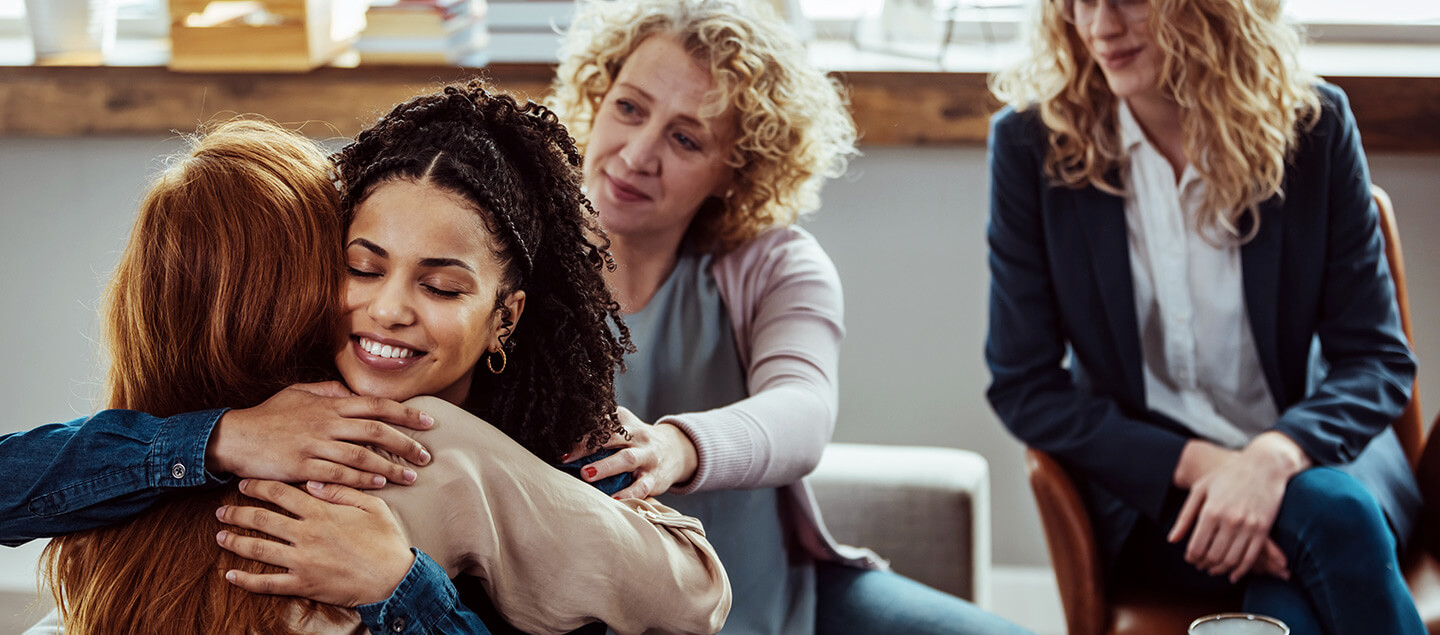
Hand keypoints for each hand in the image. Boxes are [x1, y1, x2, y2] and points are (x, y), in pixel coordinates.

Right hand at [206, 382, 433, 488]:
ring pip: (362, 456)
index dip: (406, 413)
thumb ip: (328, 390)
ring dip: (389, 467)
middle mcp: (326, 422)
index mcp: (330, 404)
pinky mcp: (302, 467)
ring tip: (410, 477)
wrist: (235, 437)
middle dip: (406, 444)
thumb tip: (352, 391)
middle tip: (426, 456)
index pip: (377, 405)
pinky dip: (361, 481)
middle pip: (377, 430)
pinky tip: (379, 485)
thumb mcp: (298, 393)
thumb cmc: (269, 416)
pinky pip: (339, 475)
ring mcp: (314, 445)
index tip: (428, 422)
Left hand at [215, 479, 413, 606]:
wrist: (393, 579)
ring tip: (220, 537)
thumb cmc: (386, 541)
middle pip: (261, 519)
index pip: (281, 493)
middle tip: (222, 510)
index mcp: (321, 512)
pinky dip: (246, 580)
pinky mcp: (303, 584)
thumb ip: (341, 491)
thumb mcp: (371, 506)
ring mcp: (301, 561)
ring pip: (258, 549)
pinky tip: (231, 575)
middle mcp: (306, 534)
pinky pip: (267, 584)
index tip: (244, 483)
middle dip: (237, 513)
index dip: (259, 486)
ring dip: (235, 542)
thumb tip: (312, 482)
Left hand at [567, 407, 697, 498]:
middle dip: (589, 446)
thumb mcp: (624, 428)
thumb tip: (562, 443)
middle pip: (612, 436)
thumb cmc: (636, 442)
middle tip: (567, 457)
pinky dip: (627, 494)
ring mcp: (647, 456)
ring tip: (586, 475)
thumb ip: (600, 432)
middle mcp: (637, 436)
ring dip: (605, 467)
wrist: (676, 451)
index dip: (582, 430)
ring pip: (627, 459)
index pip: (602, 421)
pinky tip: (614, 501)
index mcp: (625, 421)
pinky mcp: (654, 477)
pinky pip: (641, 486)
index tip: (559, 440)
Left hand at [1168, 432, 1310, 582]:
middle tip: (1200, 566)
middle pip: (1213, 556)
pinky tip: (1233, 574)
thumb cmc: (1227, 476)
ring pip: (1231, 560)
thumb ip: (1185, 516)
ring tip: (1213, 569)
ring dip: (1220, 569)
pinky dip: (1241, 570)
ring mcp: (1248, 526)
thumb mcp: (1200, 490)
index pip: (1197, 547)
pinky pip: (1251, 557)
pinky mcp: (1263, 529)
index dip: (1191, 557)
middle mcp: (1230, 521)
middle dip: (1204, 565)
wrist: (1263, 466)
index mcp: (1211, 511)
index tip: (1190, 559)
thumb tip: (1172, 540)